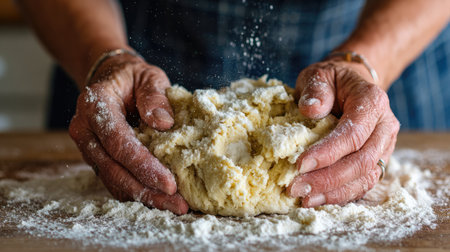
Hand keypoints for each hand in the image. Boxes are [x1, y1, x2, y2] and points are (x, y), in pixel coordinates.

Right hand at [69, 53, 187, 213]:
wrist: (110, 79)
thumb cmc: (131, 77)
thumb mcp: (148, 76)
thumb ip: (155, 96)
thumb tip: (164, 123)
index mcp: (94, 106)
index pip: (118, 142)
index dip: (144, 165)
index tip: (170, 184)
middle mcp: (85, 130)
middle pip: (114, 169)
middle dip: (147, 191)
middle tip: (178, 205)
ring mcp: (88, 147)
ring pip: (114, 181)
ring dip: (144, 197)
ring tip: (174, 206)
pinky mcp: (97, 158)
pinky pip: (115, 181)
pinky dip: (137, 192)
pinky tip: (159, 198)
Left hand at [287, 60, 399, 206]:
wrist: (352, 83)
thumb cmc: (332, 81)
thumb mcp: (319, 75)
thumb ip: (316, 89)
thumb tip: (310, 110)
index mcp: (372, 102)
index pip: (353, 134)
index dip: (327, 152)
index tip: (299, 164)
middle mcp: (385, 126)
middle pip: (362, 161)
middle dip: (327, 178)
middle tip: (296, 187)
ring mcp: (384, 146)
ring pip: (365, 177)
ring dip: (333, 192)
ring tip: (304, 198)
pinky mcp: (377, 160)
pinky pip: (363, 183)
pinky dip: (340, 194)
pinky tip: (317, 198)